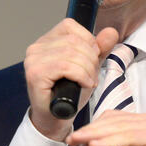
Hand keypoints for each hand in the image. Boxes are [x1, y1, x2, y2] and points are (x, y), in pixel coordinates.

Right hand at [24, 18, 118, 141]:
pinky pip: (66, 67)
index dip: (88, 42)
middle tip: (92, 75)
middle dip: (91, 59)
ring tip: (88, 81)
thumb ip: (101, 48)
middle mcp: (36, 47)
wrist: (56, 119)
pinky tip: (84, 84)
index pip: (70, 26)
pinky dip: (81, 76)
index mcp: (47, 40)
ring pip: (72, 53)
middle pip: (74, 41)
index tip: (93, 59)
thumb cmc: (70, 93)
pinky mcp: (35, 74)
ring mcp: (33, 60)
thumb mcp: (89, 66)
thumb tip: (111, 31)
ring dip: (88, 70)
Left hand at [67, 110, 145, 145]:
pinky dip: (111, 140)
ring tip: (79, 141)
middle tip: (73, 139)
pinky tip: (96, 145)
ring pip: (118, 126)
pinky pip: (129, 136)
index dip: (91, 126)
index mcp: (140, 123)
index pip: (110, 118)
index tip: (74, 138)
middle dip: (90, 130)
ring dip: (96, 134)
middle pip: (112, 119)